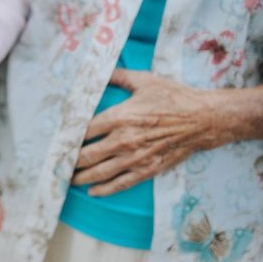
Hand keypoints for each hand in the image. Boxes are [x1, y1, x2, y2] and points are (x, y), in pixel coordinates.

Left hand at [71, 69, 227, 196]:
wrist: (204, 119)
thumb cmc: (174, 97)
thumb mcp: (144, 81)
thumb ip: (118, 76)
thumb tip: (99, 70)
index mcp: (120, 117)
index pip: (84, 130)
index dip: (68, 137)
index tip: (58, 141)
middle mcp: (124, 139)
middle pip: (87, 155)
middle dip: (70, 162)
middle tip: (57, 165)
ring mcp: (135, 157)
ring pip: (100, 172)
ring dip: (81, 178)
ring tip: (68, 180)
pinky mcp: (147, 169)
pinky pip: (121, 183)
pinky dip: (104, 189)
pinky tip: (92, 191)